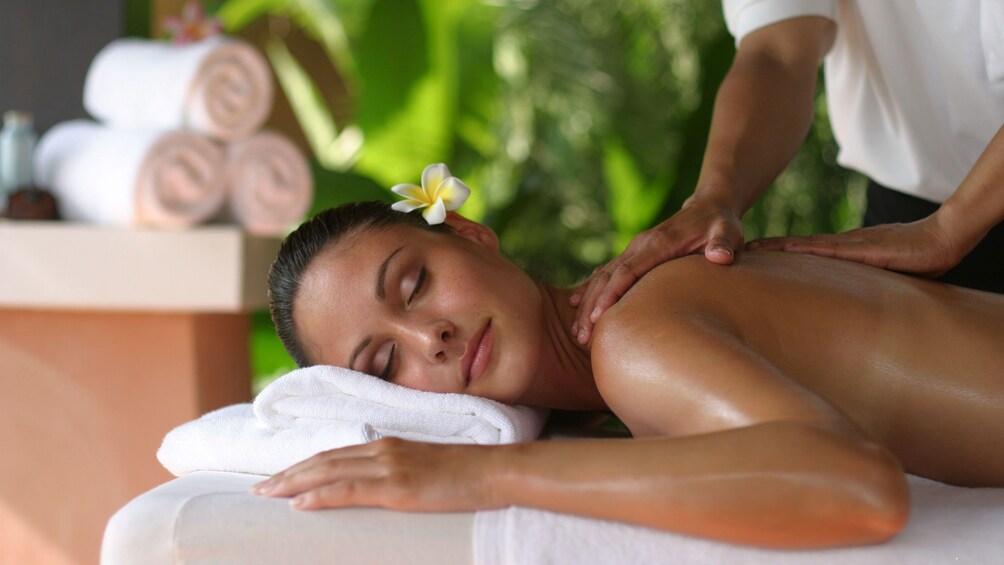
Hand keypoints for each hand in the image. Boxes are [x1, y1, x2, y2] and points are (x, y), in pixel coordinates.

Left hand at [252, 437, 503, 511]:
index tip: (280, 476)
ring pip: (328, 471)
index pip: (336, 454)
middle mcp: (383, 450)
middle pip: (324, 460)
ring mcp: (389, 467)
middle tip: (258, 488)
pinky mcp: (397, 487)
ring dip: (293, 483)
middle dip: (288, 473)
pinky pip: (348, 490)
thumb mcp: (427, 470)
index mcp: (389, 446)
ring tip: (267, 494)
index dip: (305, 465)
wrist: (496, 471)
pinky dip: (319, 495)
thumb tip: (384, 490)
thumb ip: (401, 474)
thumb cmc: (468, 475)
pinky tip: (299, 504)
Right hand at [570, 198, 743, 343]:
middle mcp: (639, 246)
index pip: (627, 270)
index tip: (598, 317)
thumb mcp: (727, 231)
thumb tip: (720, 257)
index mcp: (657, 243)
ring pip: (602, 277)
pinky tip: (577, 306)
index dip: (611, 294)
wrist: (708, 207)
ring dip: (587, 303)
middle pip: (607, 277)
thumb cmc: (719, 224)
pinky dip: (590, 290)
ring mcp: (634, 250)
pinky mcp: (634, 256)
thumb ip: (723, 243)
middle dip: (592, 306)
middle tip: (581, 336)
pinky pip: (606, 274)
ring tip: (578, 333)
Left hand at [746, 215, 967, 277]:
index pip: (806, 252)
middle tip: (739, 252)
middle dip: (769, 250)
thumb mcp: (887, 276)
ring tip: (751, 251)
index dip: (780, 253)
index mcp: (846, 251)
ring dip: (778, 248)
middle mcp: (843, 245)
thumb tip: (853, 305)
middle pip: (798, 247)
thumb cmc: (921, 259)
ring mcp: (851, 245)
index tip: (755, 256)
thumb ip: (867, 285)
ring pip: (806, 246)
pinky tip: (785, 250)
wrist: (944, 239)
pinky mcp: (862, 249)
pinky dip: (803, 250)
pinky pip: (827, 249)